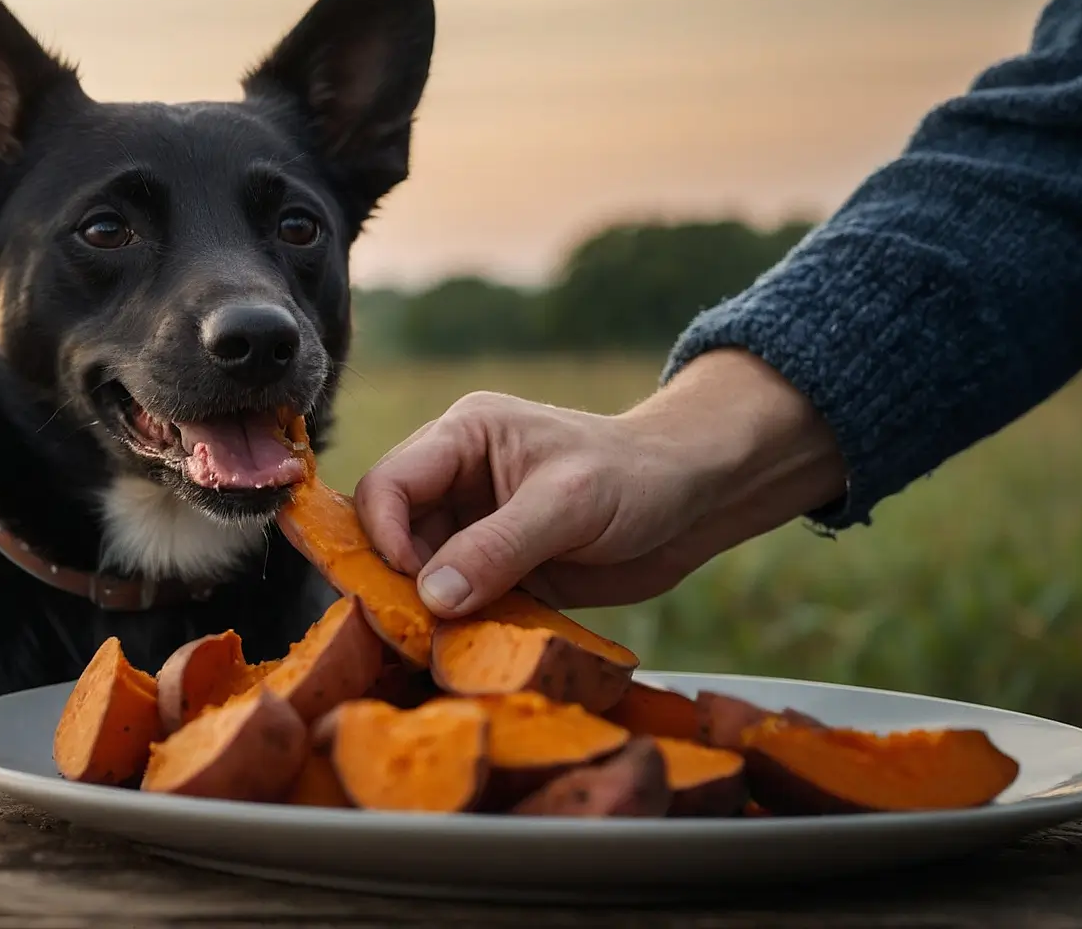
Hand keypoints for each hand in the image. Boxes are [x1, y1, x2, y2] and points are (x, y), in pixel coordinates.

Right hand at [352, 348, 847, 616]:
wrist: (695, 503)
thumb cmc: (635, 477)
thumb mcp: (567, 504)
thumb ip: (497, 547)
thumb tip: (431, 596)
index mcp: (460, 437)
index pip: (388, 483)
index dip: (385, 534)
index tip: (415, 584)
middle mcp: (456, 481)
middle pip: (392, 533)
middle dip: (400, 579)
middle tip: (419, 625)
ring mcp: (476, 528)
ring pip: (421, 574)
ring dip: (433, 610)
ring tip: (451, 641)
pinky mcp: (499, 570)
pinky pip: (460, 602)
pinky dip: (463, 626)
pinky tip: (479, 644)